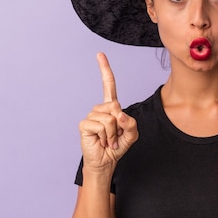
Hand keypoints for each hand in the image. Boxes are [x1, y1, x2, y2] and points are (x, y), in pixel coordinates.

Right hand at [78, 52, 138, 173]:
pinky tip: (102, 142)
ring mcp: (91, 115)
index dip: (105, 70)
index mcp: (110, 107)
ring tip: (108, 140)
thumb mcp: (132, 134)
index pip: (108, 85)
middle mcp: (99, 109)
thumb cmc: (118, 146)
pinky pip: (102, 125)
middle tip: (115, 136)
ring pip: (110, 118)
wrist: (106, 162)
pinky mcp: (85, 124)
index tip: (99, 54)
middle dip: (120, 125)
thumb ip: (130, 123)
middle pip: (115, 106)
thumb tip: (118, 115)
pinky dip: (106, 136)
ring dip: (113, 133)